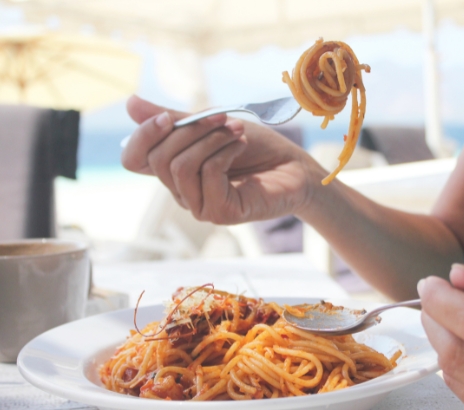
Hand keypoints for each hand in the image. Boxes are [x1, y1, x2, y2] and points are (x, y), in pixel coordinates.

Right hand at [121, 96, 324, 223]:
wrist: (294, 166)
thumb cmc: (255, 147)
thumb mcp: (211, 125)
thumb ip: (175, 119)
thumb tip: (129, 103)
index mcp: (173, 169)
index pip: (133, 159)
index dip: (142, 136)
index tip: (167, 116)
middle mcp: (181, 191)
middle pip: (158, 159)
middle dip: (189, 130)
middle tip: (221, 118)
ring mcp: (199, 206)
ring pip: (179, 167)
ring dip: (210, 140)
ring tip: (236, 132)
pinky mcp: (220, 213)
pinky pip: (207, 175)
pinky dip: (224, 153)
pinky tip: (241, 146)